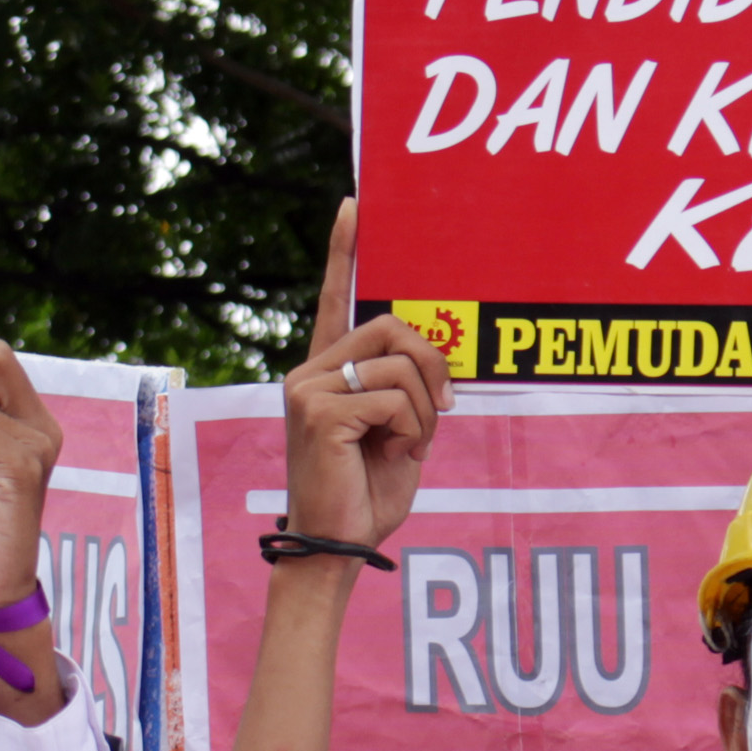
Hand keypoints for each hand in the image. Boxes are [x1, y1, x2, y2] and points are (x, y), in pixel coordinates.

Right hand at [282, 200, 450, 551]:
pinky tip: (390, 456)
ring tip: (405, 448)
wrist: (338, 545)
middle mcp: (310, 371)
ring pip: (400, 365)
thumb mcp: (400, 430)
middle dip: (434, 366)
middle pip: (394, 326)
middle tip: (442, 410)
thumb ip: (407, 388)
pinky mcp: (318, 411)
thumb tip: (437, 359)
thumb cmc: (368, 493)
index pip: (337, 299)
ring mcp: (308, 388)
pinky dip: (410, 430)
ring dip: (424, 412)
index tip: (355, 205)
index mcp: (328, 370)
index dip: (345, 251)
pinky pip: (393, 398)